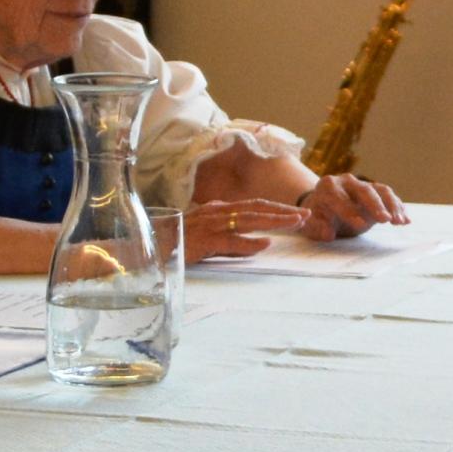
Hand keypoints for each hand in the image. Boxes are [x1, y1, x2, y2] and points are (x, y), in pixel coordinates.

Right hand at [166, 196, 310, 264]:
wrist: (147, 245)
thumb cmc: (174, 242)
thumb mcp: (206, 236)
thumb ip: (231, 238)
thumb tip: (261, 242)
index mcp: (218, 210)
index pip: (253, 206)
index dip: (275, 209)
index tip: (295, 213)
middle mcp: (217, 213)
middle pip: (256, 208)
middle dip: (282, 211)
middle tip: (305, 215)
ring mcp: (210, 225)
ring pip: (249, 219)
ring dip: (274, 220)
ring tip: (295, 222)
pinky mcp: (203, 240)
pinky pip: (230, 240)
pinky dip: (249, 242)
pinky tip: (264, 244)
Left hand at [296, 172, 406, 239]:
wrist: (323, 206)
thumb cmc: (316, 216)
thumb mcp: (310, 224)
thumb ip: (317, 228)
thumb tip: (328, 234)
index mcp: (327, 186)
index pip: (339, 198)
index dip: (349, 211)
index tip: (360, 225)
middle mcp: (346, 181)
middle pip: (364, 191)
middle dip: (375, 205)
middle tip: (385, 220)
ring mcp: (362, 184)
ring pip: (380, 190)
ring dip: (392, 206)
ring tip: (399, 222)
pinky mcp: (375, 190)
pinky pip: (388, 195)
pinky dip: (398, 207)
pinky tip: (405, 220)